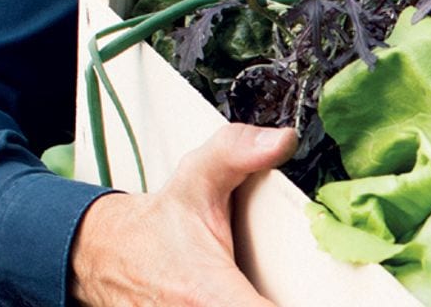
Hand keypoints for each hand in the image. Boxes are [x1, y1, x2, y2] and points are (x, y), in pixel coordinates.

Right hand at [68, 123, 297, 305]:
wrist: (107, 254)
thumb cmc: (158, 225)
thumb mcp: (196, 180)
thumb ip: (238, 153)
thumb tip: (280, 140)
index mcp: (207, 292)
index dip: (297, 303)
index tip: (323, 292)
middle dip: (288, 298)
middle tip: (297, 281)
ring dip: (269, 301)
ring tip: (268, 284)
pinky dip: (250, 305)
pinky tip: (249, 293)